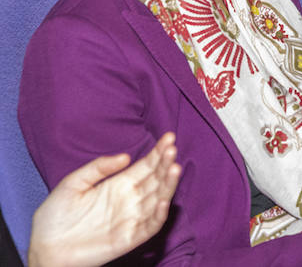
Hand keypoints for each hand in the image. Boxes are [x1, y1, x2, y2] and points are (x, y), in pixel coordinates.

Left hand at [27, 133, 180, 266]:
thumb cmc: (55, 216)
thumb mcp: (72, 183)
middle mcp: (130, 199)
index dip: (159, 152)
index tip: (168, 138)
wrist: (44, 248)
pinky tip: (164, 201)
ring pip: (159, 199)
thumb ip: (98, 167)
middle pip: (156, 179)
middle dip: (166, 163)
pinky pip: (151, 226)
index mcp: (119, 184)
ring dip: (168, 184)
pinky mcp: (130, 238)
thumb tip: (126, 156)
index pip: (147, 165)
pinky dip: (160, 215)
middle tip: (172, 149)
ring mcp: (131, 218)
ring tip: (174, 168)